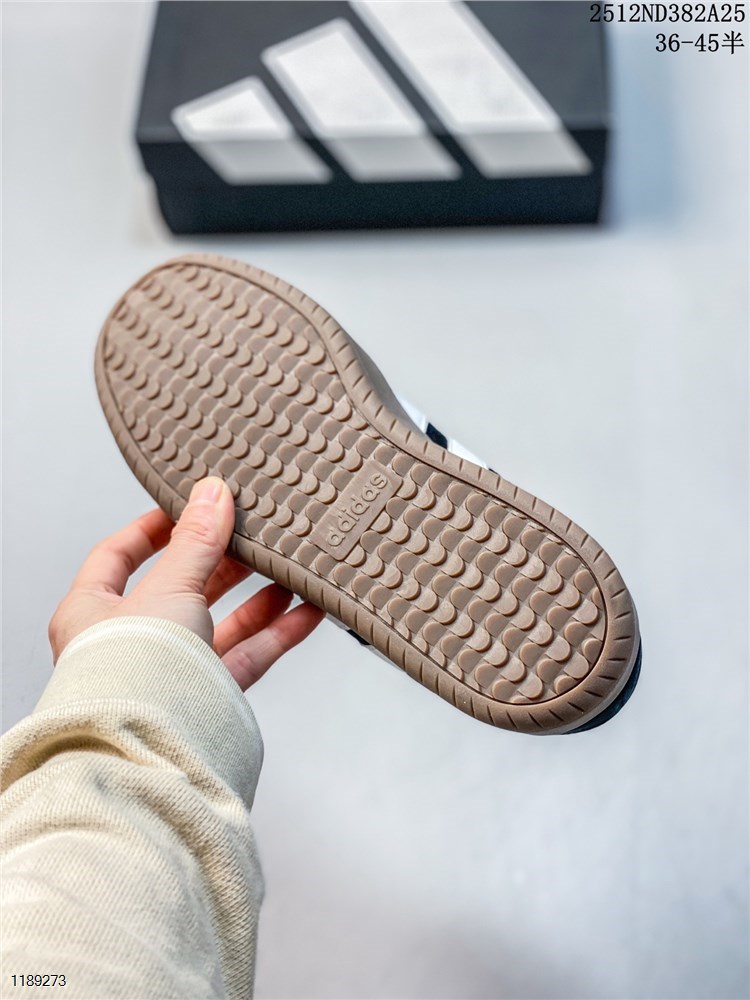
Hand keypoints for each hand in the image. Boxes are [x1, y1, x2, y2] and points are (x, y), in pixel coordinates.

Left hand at [48, 477, 324, 690]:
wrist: (150, 754)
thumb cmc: (133, 676)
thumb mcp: (168, 588)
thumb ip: (196, 542)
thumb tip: (212, 494)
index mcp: (93, 612)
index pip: (118, 556)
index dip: (152, 529)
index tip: (188, 509)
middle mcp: (129, 643)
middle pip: (180, 588)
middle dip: (221, 561)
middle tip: (251, 535)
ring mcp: (170, 672)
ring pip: (220, 624)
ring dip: (257, 596)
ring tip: (289, 569)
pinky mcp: (207, 698)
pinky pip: (246, 657)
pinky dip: (276, 633)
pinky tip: (306, 612)